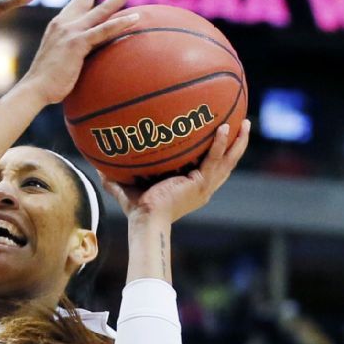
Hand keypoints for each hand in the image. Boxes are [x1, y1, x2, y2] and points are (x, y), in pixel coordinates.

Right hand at [17, 0, 138, 105]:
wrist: (34, 89)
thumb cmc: (47, 80)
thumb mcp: (60, 57)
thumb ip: (74, 48)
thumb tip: (90, 51)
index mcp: (59, 24)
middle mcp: (64, 23)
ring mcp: (70, 32)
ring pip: (100, 9)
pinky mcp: (77, 44)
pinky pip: (103, 31)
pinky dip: (120, 24)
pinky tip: (135, 18)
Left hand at [100, 119, 251, 224]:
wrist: (145, 221)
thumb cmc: (138, 211)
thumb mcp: (128, 190)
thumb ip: (115, 179)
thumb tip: (98, 168)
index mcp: (193, 188)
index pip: (211, 168)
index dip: (220, 152)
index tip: (224, 135)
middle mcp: (203, 187)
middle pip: (228, 163)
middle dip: (238, 144)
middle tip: (244, 124)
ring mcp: (204, 186)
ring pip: (228, 160)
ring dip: (238, 141)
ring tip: (245, 122)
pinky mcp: (200, 184)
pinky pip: (214, 160)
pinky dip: (220, 144)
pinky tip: (224, 128)